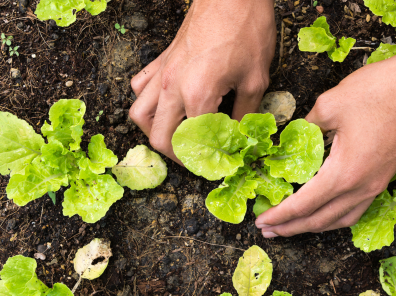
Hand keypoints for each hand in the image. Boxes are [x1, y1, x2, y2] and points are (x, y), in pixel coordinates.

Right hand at [129, 0, 275, 162]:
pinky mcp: (160, 59)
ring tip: (176, 137)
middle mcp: (172, 86)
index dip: (205, 161)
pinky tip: (166, 105)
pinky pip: (141, 88)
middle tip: (196, 159)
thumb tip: (240, 138)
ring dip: (154, 131)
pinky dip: (148, 103)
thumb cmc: (247, 30)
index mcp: (197, 94)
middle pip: (158, 136)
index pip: (192, 142)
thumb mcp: (256, 79)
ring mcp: (162, 72)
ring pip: (139, 114)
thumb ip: (245, 115)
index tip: (217, 165)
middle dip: (176, 155)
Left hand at [255, 50, 395, 236]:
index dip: (279, 215)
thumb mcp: (330, 104)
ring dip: (315, 225)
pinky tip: (328, 210)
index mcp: (343, 174)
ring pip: (341, 219)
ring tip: (294, 226)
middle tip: (269, 230)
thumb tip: (293, 135)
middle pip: (320, 220)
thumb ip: (306, 126)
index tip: (261, 221)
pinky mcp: (386, 175)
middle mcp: (361, 187)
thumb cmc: (380, 91)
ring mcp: (377, 184)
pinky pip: (357, 208)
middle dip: (292, 227)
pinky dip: (336, 216)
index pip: (303, 204)